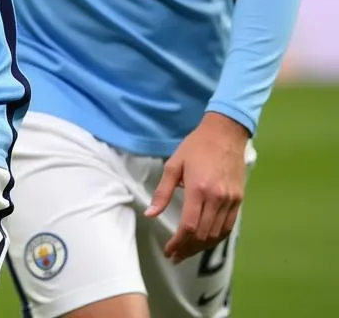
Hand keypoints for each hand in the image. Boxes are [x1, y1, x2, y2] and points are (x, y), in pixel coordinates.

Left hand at [146, 111, 248, 261]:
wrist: (225, 134)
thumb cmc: (195, 147)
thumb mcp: (173, 165)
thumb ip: (162, 192)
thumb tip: (150, 214)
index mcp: (198, 189)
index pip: (189, 226)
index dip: (178, 242)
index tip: (169, 250)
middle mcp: (217, 199)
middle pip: (203, 234)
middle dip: (187, 249)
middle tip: (175, 255)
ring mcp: (231, 201)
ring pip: (216, 234)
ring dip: (201, 247)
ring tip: (186, 251)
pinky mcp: (239, 201)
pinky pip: (228, 227)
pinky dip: (216, 238)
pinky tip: (205, 241)